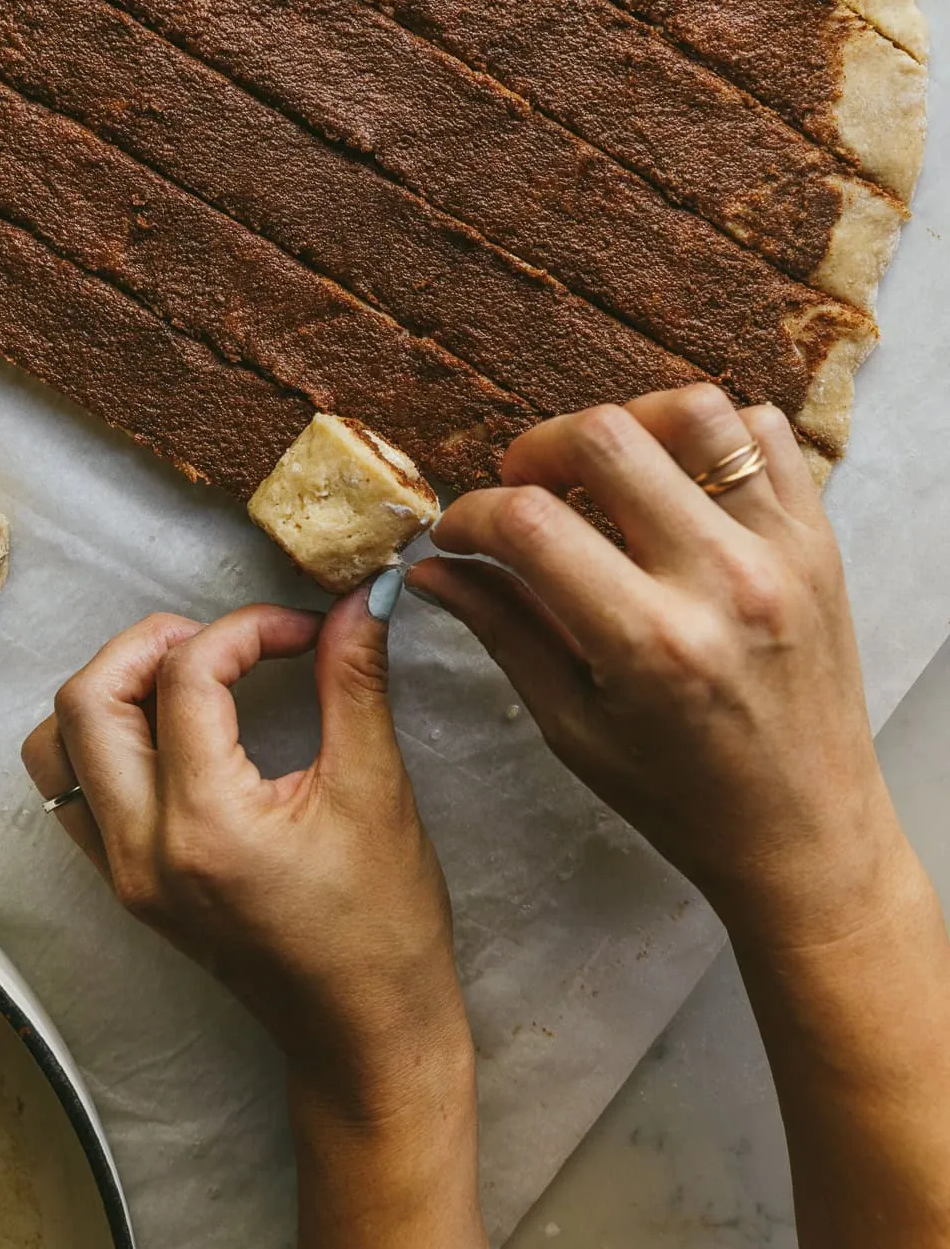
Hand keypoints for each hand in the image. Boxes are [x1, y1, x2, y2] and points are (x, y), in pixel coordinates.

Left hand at [22, 587, 470, 1126]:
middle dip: (153, 642)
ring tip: (189, 679)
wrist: (363, 1035)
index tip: (304, 631)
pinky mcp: (126, 886)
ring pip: (59, 746)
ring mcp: (123, 873)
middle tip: (226, 640)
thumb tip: (367, 596)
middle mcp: (143, 849)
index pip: (187, 676)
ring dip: (113, 690)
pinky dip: (108, 741)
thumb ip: (356, 681)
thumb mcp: (377, 791)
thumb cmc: (383, 925)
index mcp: (207, 824)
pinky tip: (177, 732)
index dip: (247, 628)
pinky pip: (76, 792)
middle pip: (89, 700)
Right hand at [408, 384, 906, 948]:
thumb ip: (503, 628)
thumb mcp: (573, 727)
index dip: (472, 514)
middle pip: (606, 438)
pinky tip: (677, 483)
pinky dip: (711, 437)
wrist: (807, 837)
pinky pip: (766, 433)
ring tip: (603, 473)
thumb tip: (429, 566)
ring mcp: (782, 552)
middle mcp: (722, 581)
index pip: (530, 523)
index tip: (458, 531)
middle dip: (537, 449)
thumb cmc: (681, 798)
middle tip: (523, 488)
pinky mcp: (819, 540)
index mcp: (650, 643)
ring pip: (696, 411)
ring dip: (628, 425)